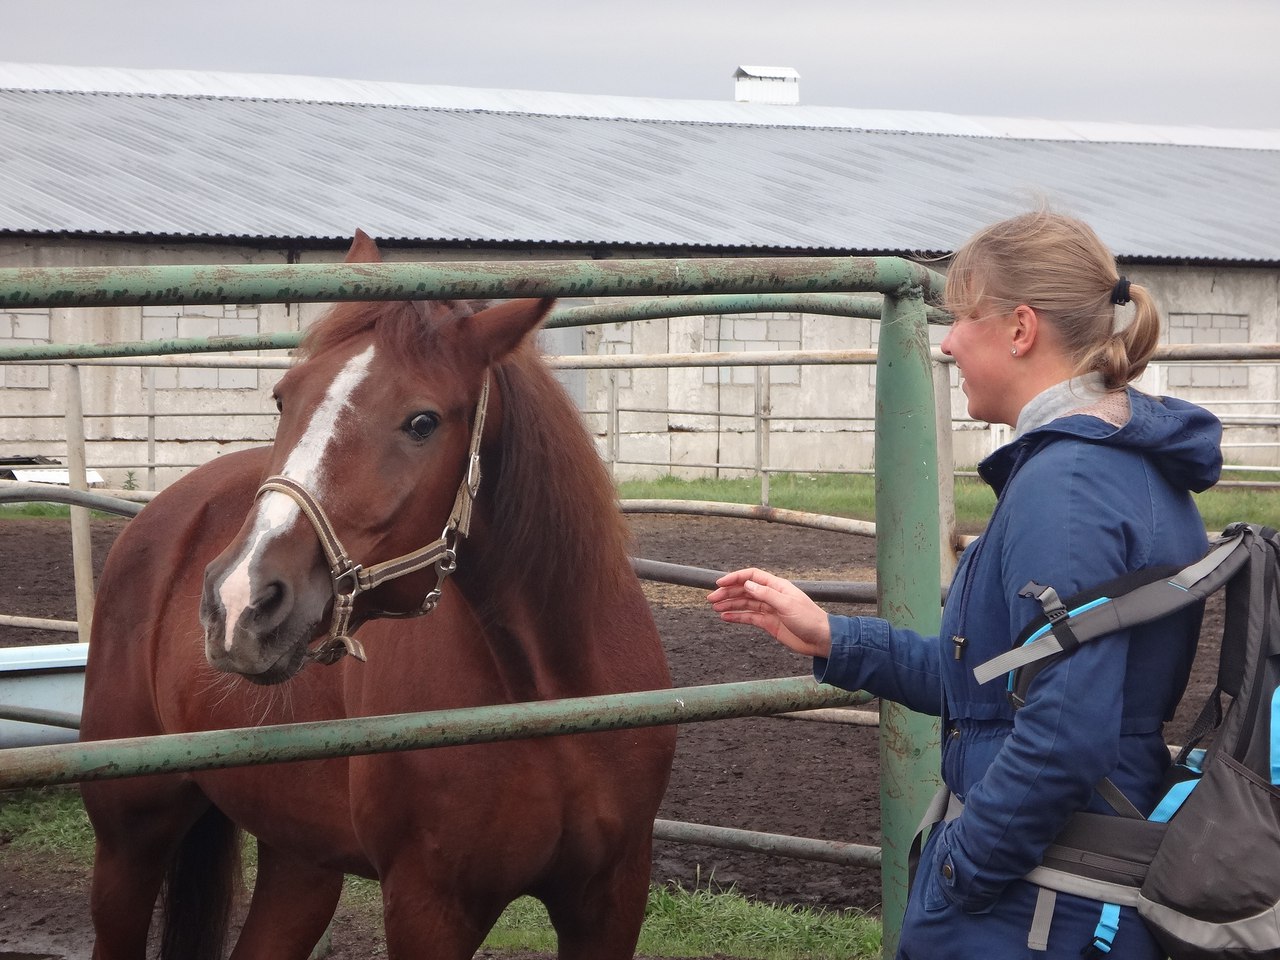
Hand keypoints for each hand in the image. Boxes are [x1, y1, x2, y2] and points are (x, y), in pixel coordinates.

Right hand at [708, 568, 831, 658]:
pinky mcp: (768, 623)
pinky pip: (749, 617)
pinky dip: (737, 617)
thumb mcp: (786, 604)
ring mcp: (769, 609)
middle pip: (745, 590)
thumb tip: (747, 584)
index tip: (720, 583)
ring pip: (745, 604)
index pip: (751, 576)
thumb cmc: (809, 619)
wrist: (820, 639)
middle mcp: (771, 596)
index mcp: (777, 586)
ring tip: (715, 608)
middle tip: (712, 599)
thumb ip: (766, 594)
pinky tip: (726, 617)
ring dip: (730, 604)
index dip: (735, 577)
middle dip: (728, 593)